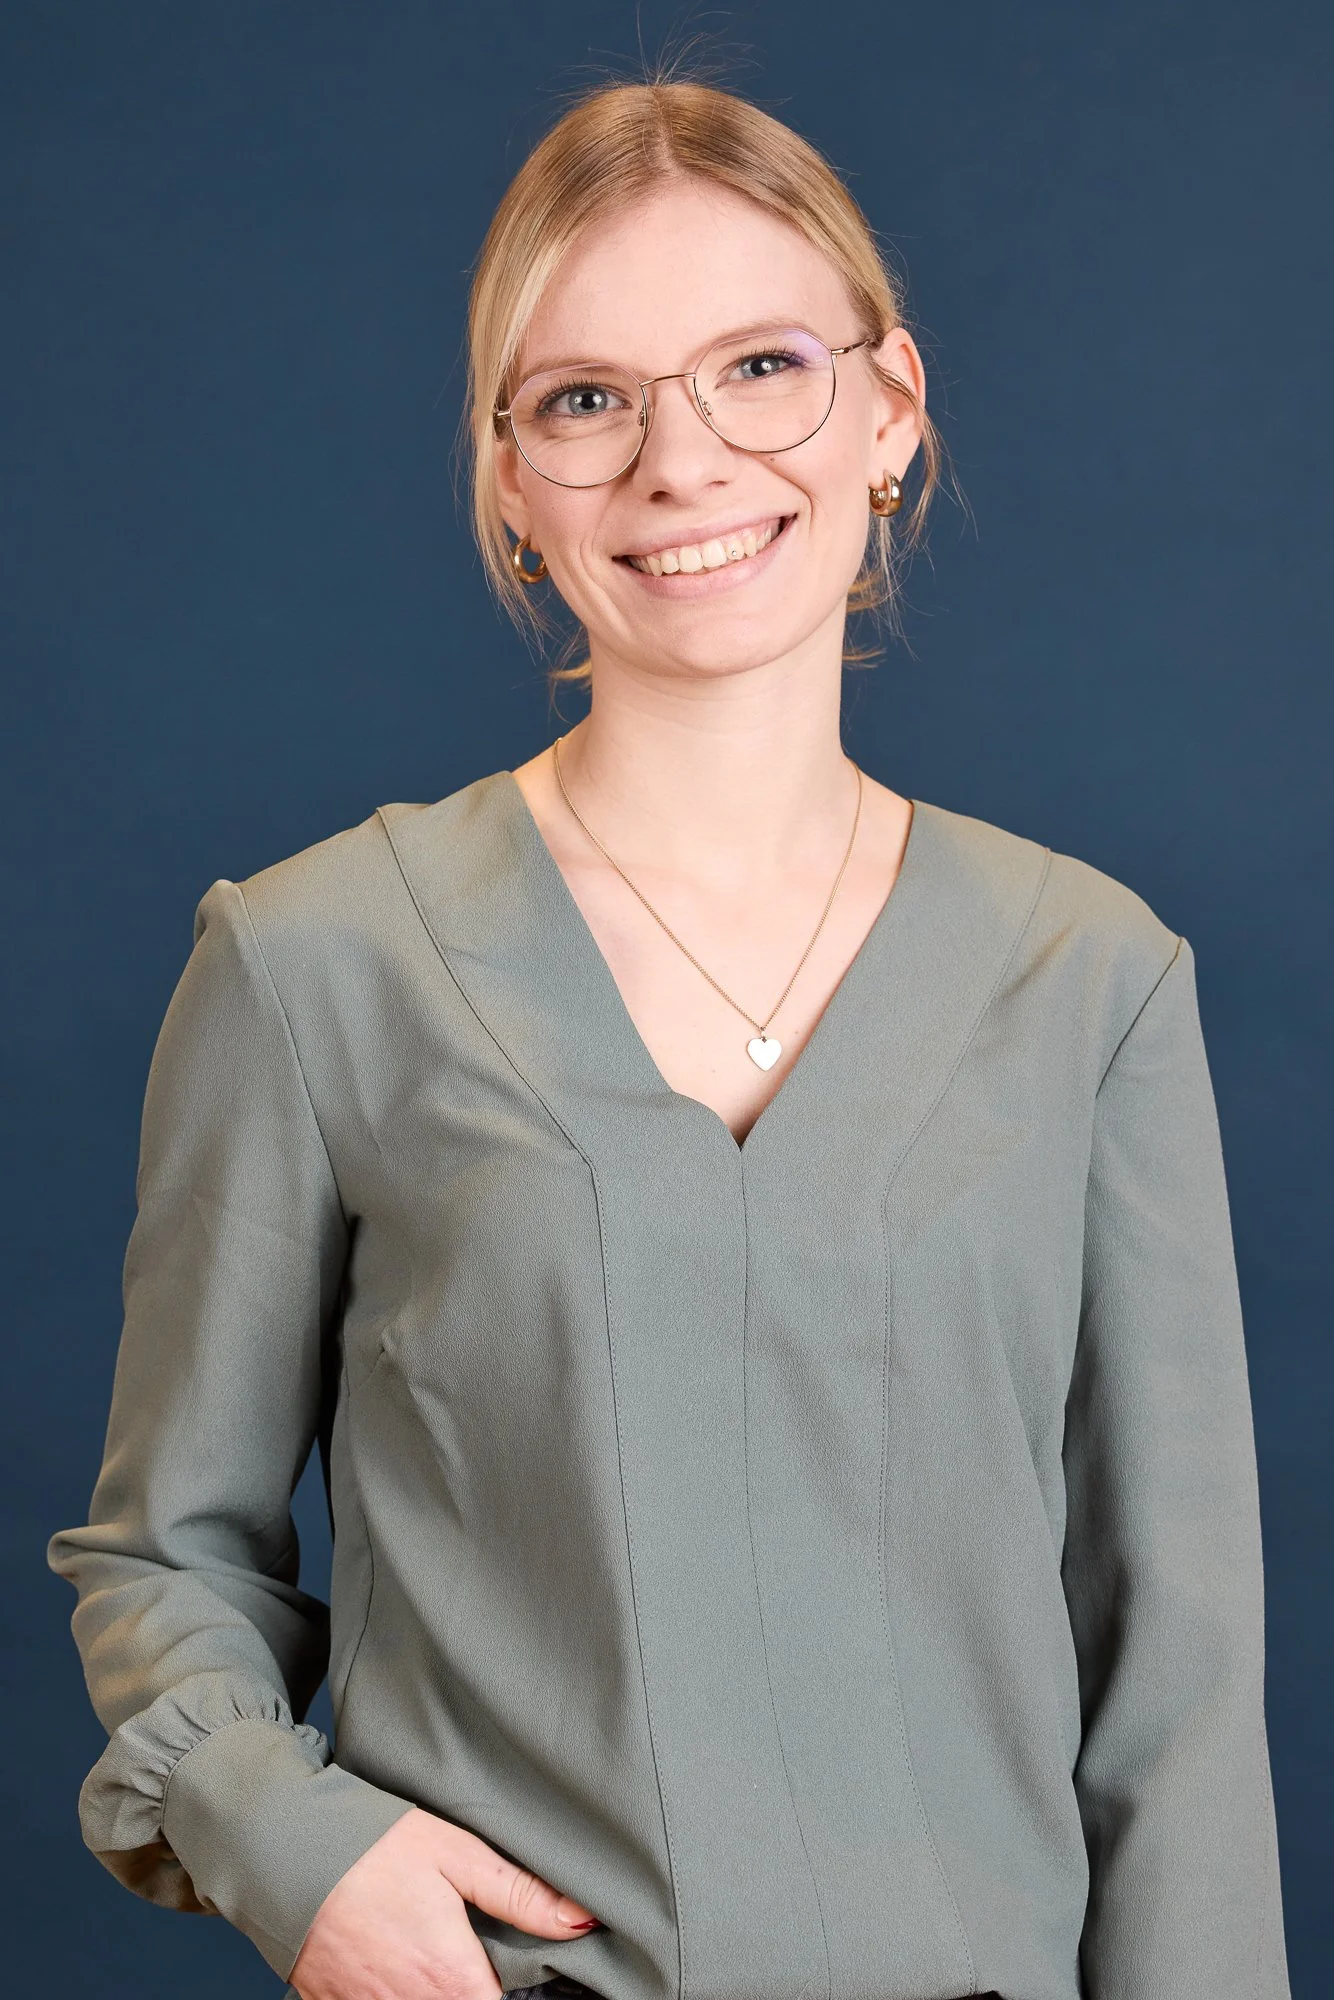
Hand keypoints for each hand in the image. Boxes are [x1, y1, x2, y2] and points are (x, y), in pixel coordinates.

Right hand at [289, 1805, 599, 1999]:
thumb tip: (582, 1920)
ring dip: (438, 1992)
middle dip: (476, 1991)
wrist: (284, 1847)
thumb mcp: (457, 1852)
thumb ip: (520, 1893)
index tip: (519, 1972)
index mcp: (450, 1975)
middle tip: (476, 1955)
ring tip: (438, 1955)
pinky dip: (396, 1994)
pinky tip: (401, 1964)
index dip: (515, 1995)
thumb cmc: (374, 1844)